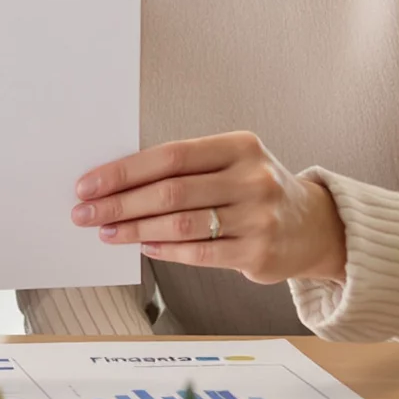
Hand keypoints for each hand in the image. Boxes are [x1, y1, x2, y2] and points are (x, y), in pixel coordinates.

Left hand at [71, 132, 346, 285]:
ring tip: (107, 232)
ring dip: (135, 229)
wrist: (313, 226)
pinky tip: (144, 246)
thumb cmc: (255, 190)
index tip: (89, 184)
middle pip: (170, 191)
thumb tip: (118, 183)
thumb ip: (185, 169)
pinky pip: (200, 252)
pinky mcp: (259, 251)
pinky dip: (166, 249)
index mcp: (239, 146)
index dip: (124, 171)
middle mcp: (252, 178)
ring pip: (181, 223)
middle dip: (119, 203)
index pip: (170, 155)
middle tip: (85, 212)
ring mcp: (258, 216)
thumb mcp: (231, 164)